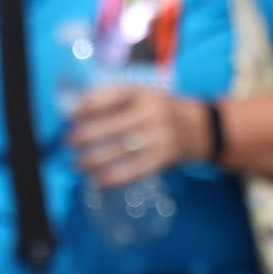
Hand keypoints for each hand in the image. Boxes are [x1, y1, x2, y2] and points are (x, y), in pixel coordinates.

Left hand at [69, 84, 202, 187]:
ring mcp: (159, 137)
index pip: (112, 95)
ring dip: (92, 160)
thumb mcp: (145, 95)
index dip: (88, 105)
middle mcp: (152, 112)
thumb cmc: (163, 110)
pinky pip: (133, 171)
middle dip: (84, 136)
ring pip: (118, 151)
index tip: (70, 114)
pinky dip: (112, 178)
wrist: (203, 128)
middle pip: (110, 126)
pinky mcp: (163, 158)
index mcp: (145, 93)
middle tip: (69, 143)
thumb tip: (76, 111)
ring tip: (78, 164)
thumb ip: (116, 100)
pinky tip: (97, 181)